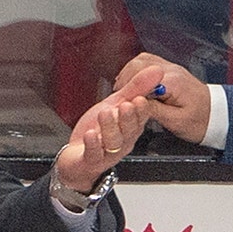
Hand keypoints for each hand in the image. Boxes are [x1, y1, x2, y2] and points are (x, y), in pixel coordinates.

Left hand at [55, 62, 161, 190]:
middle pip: (129, 131)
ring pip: (113, 141)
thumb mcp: (115, 105)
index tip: (140, 99)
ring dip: (110, 126)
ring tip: (105, 113)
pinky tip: (90, 134)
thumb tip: (156, 71)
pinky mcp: (91, 160)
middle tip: (126, 105)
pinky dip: (93, 144)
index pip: (140, 119)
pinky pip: (94, 153)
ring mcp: (107, 152)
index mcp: (130, 128)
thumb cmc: (96, 131)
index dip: (141, 110)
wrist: (76, 158)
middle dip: (128, 117)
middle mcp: (122, 141)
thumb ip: (135, 88)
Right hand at [114, 52, 210, 143]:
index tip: (122, 102)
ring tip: (125, 91)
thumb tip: (133, 103)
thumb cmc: (200, 120)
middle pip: (138, 64)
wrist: (218, 116)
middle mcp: (172, 71)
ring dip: (128, 74)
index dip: (128, 90)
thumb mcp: (175, 121)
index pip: (141, 77)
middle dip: (125, 80)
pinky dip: (135, 72)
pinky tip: (133, 85)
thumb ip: (152, 110)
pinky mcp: (169, 71)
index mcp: (173, 82)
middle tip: (120, 97)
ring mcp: (171, 68)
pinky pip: (147, 63)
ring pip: (141, 60)